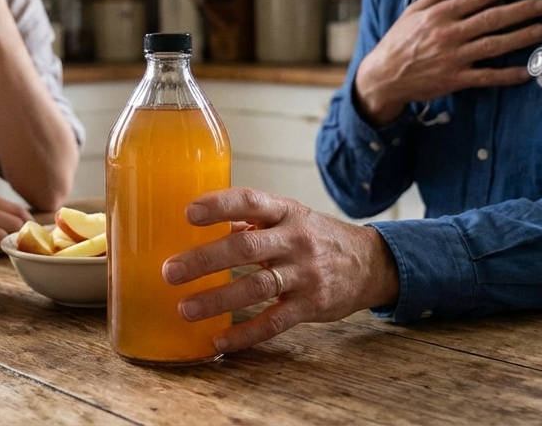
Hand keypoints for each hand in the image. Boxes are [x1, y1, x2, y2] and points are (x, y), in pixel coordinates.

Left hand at [161, 187, 398, 353]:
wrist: (370, 263)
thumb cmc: (317, 237)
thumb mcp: (290, 217)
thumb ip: (250, 222)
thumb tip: (200, 226)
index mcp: (285, 212)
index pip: (250, 201)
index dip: (220, 206)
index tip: (189, 212)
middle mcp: (295, 240)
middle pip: (246, 248)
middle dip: (205, 260)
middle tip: (171, 271)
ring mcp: (305, 274)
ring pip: (256, 287)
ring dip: (217, 300)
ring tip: (185, 309)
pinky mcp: (311, 305)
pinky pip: (275, 322)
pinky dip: (246, 333)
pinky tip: (220, 341)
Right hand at [354, 0, 541, 124]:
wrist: (384, 76)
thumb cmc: (398, 42)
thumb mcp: (412, 12)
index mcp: (439, 14)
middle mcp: (449, 34)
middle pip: (491, 19)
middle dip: (520, 10)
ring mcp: (453, 58)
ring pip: (493, 45)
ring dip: (520, 37)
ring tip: (541, 30)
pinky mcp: (455, 80)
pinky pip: (487, 77)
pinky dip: (508, 75)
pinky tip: (527, 71)